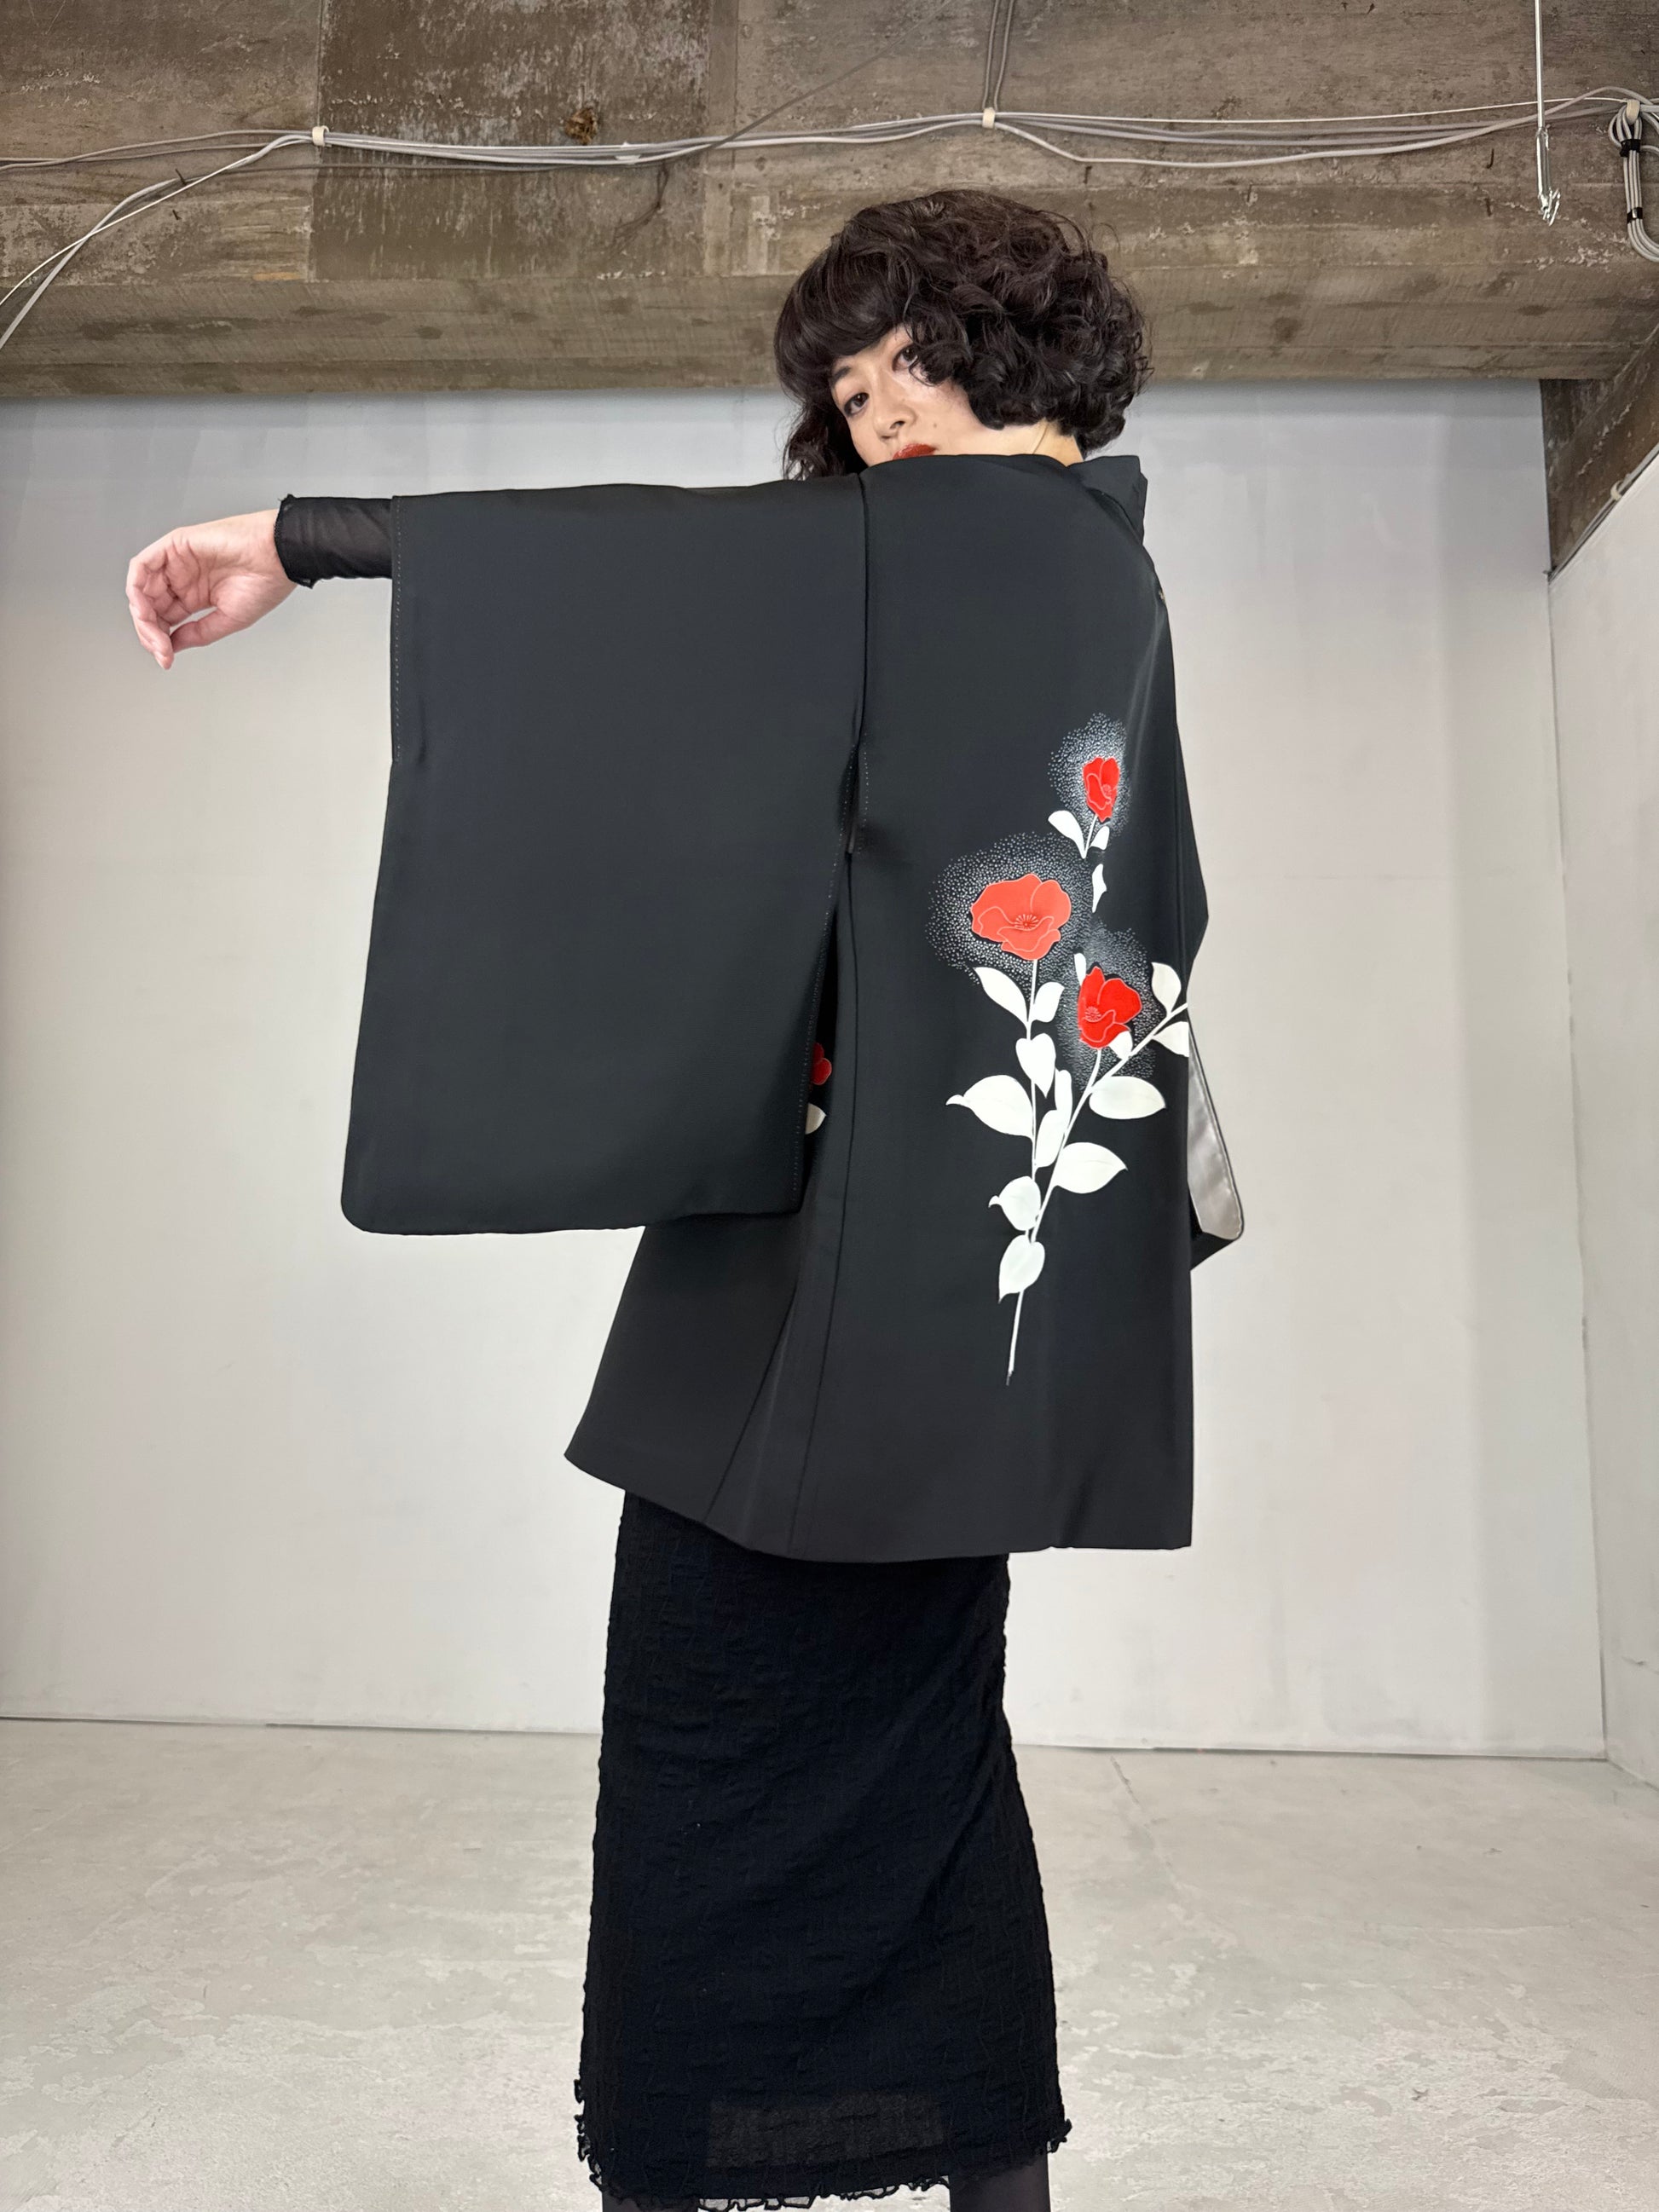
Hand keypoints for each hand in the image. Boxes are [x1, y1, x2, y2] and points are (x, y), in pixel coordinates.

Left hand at [126, 508, 294, 669]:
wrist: (278, 557)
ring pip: (142, 588)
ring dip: (142, 614)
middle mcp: (183, 578)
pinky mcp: (174, 545)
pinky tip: (144, 608)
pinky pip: (142, 565)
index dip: (160, 640)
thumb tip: (172, 646)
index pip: (165, 618)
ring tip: (153, 632)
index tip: (167, 659)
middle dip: (149, 631)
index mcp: (196, 594)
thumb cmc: (265, 583)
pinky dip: (136, 588)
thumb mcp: (227, 619)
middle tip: (161, 649)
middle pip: (150, 606)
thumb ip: (197, 633)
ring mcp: (177, 562)